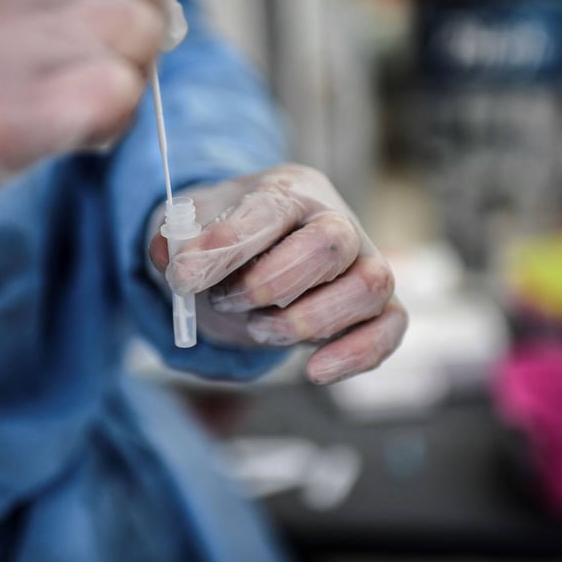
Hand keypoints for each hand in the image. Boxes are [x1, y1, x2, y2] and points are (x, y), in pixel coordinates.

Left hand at [149, 165, 407, 383]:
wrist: (248, 264)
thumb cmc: (223, 242)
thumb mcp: (187, 233)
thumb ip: (174, 242)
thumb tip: (171, 256)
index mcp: (288, 190)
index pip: (271, 209)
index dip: (229, 244)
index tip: (183, 274)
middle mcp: (335, 219)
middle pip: (331, 243)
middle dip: (270, 283)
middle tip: (225, 300)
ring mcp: (363, 263)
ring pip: (369, 286)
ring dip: (307, 320)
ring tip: (258, 328)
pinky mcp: (377, 308)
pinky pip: (390, 329)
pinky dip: (356, 354)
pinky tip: (314, 371)